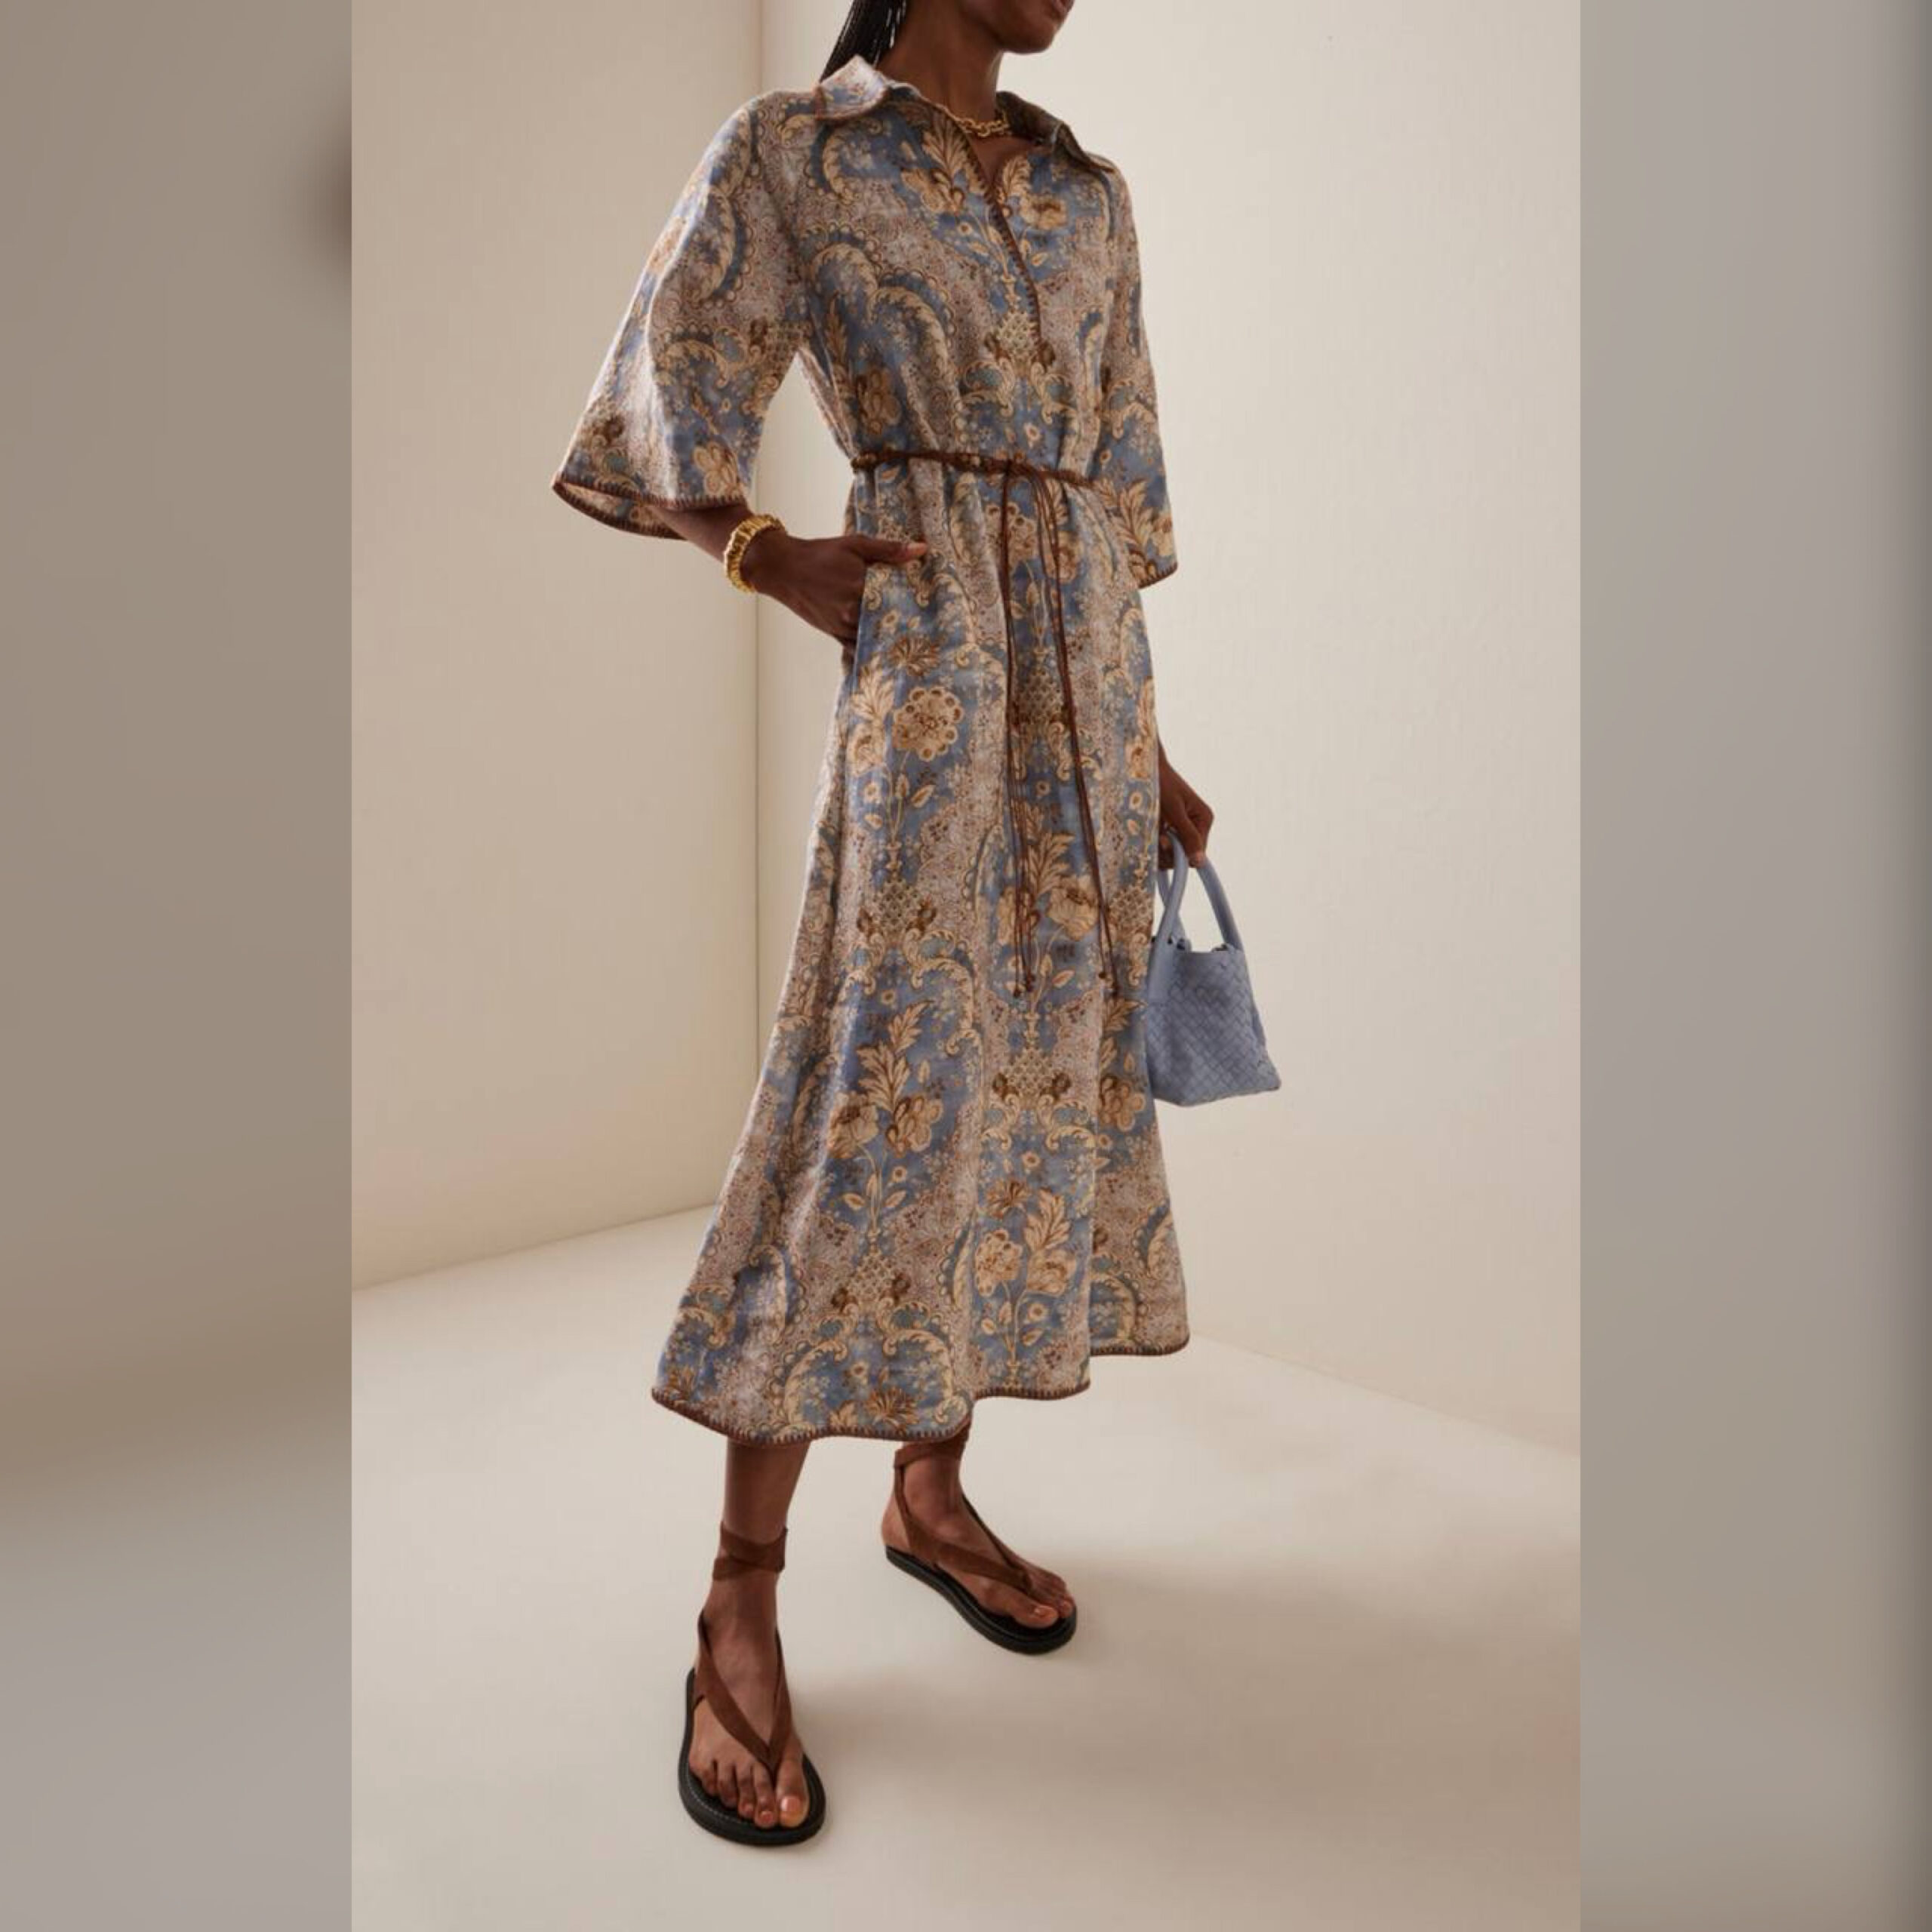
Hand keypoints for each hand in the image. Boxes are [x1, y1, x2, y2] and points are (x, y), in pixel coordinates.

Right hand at [742, 528, 927, 644]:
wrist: (783, 568)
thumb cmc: (821, 553)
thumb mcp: (856, 545)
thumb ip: (890, 550)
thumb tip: (922, 549)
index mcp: (860, 586)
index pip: (898, 600)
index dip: (916, 604)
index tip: (936, 608)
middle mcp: (852, 611)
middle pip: (890, 622)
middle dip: (908, 623)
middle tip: (933, 629)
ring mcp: (843, 626)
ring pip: (876, 638)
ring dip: (893, 639)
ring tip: (917, 642)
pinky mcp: (834, 635)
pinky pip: (859, 648)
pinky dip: (873, 648)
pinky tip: (889, 651)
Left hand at [1157, 743, 1213, 864]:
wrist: (1145, 768)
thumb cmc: (1161, 784)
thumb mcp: (1175, 810)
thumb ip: (1187, 836)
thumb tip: (1199, 862)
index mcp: (1203, 819)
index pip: (1198, 853)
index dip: (1181, 855)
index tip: (1164, 842)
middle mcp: (1196, 826)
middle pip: (1185, 856)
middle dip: (1169, 851)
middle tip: (1157, 835)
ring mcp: (1182, 828)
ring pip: (1172, 855)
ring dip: (1160, 849)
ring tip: (1153, 831)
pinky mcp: (1168, 829)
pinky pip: (1163, 848)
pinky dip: (1154, 844)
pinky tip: (1151, 832)